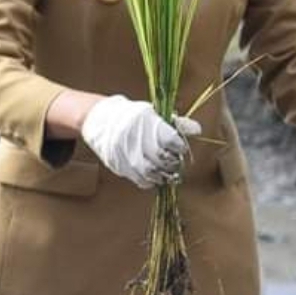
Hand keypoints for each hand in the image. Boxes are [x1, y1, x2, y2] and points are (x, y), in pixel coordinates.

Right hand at [80, 95, 200, 188]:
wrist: (99, 119)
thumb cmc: (130, 116)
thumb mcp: (152, 113)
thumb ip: (175, 123)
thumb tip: (197, 130)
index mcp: (145, 122)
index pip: (172, 141)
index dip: (179, 146)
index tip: (178, 147)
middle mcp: (135, 138)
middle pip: (163, 159)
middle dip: (172, 163)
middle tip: (173, 160)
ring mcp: (124, 153)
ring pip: (151, 173)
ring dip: (163, 175)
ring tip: (165, 170)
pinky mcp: (118, 165)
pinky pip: (139, 180)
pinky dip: (150, 181)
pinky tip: (153, 175)